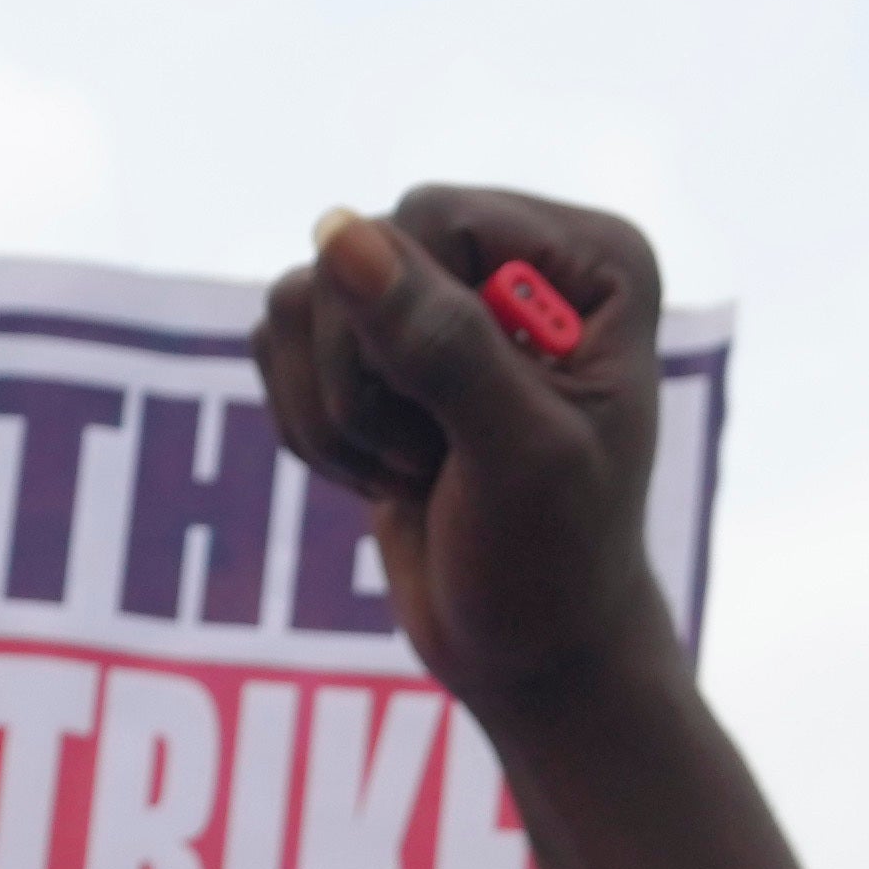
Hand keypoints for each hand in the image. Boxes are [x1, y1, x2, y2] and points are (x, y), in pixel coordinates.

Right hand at [247, 186, 684, 727]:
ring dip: (332, 411)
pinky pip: (277, 340)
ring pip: (302, 296)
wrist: (530, 649)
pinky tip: (377, 476)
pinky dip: (309, 425)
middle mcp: (517, 255)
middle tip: (426, 463)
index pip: (431, 218)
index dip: (402, 324)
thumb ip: (439, 343)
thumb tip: (337, 231)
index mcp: (591, 260)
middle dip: (363, 380)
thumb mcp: (513, 456)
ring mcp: (440, 295)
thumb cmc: (551, 561)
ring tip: (408, 473)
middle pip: (356, 249)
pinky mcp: (375, 346)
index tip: (442, 426)